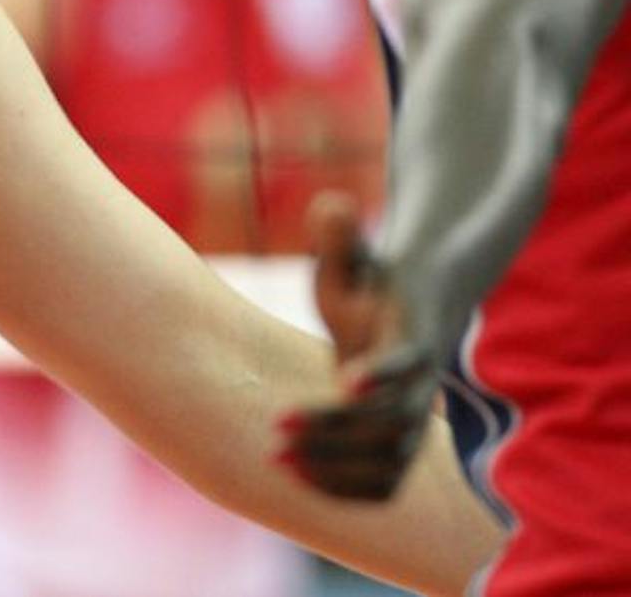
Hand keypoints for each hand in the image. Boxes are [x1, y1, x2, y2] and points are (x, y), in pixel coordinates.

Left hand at [278, 191, 439, 500]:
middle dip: (337, 430)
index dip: (383, 373)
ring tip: (274, 457)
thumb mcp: (352, 259)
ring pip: (389, 463)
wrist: (408, 317)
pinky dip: (345, 490)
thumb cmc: (370, 285)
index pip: (410, 364)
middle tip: (276, 426)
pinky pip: (383, 487)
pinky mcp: (397, 448)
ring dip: (335, 467)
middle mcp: (420, 389)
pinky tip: (296, 479)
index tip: (346, 380)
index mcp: (411, 340)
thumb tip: (331, 204)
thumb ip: (338, 237)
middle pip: (393, 423)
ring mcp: (412, 423)